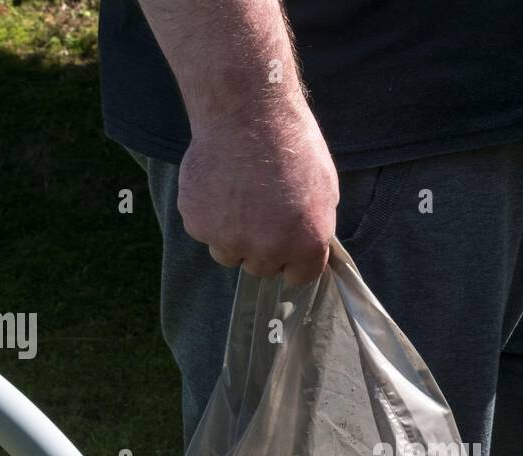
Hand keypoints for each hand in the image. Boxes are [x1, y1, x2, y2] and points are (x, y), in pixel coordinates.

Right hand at [177, 97, 337, 285]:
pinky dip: (207, 213)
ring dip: (230, 234)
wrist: (247, 112)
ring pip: (227, 253)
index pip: (299, 277)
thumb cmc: (291, 143)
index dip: (292, 259)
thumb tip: (305, 246)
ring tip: (235, 195)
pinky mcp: (198, 224)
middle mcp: (268, 251)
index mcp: (306, 244)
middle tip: (258, 210)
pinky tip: (217, 184)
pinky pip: (202, 231)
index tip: (285, 243)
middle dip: (260, 247)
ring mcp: (230, 240)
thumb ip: (313, 226)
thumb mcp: (324, 188)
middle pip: (261, 269)